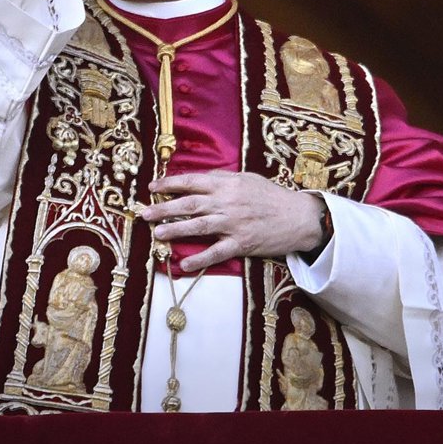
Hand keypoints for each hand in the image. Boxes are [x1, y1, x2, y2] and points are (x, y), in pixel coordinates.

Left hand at [143, 171, 325, 272]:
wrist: (299, 217)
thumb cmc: (272, 196)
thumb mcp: (248, 178)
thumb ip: (223, 178)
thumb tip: (201, 178)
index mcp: (227, 184)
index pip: (192, 181)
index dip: (170, 184)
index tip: (152, 187)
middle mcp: (227, 202)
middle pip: (189, 204)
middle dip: (164, 208)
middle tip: (144, 213)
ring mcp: (233, 224)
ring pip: (198, 226)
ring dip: (175, 230)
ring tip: (157, 234)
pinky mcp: (241, 244)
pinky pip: (216, 253)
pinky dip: (199, 259)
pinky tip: (183, 265)